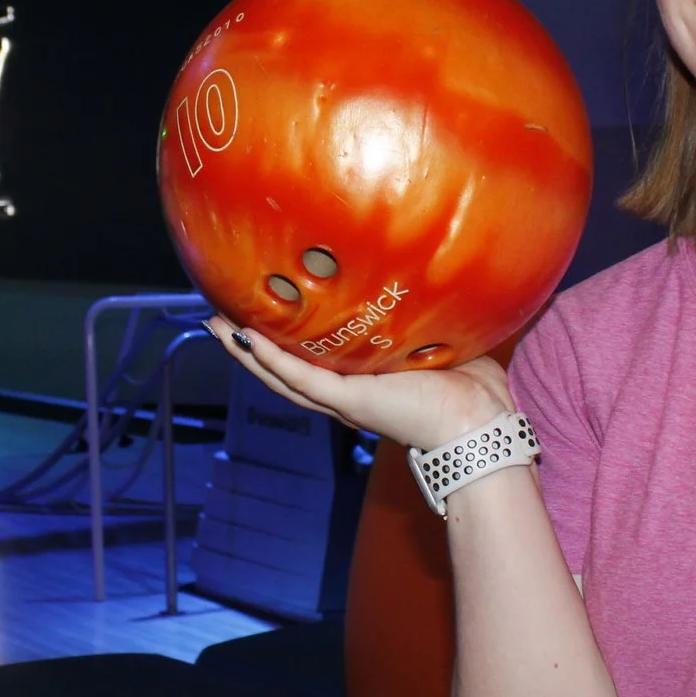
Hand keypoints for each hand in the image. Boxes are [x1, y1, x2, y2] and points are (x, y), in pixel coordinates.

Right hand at [206, 316, 511, 452]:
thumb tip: (435, 272)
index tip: (263, 307)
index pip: (314, 358)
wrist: (479, 424)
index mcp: (364, 379)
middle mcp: (346, 392)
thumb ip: (425, 313)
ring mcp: (344, 399)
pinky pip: (300, 379)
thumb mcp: (439, 338)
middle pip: (283, 368)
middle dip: (250, 343)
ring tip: (216, 325)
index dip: (285, 337)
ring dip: (247, 352)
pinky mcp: (349, 401)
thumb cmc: (472, 389)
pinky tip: (247, 340)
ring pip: (281, 375)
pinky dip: (271, 361)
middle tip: (219, 314)